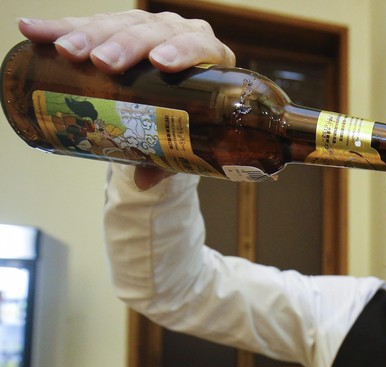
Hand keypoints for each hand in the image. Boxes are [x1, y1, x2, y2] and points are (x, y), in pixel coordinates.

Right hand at [18, 9, 234, 188]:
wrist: (177, 101)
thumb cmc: (190, 117)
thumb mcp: (185, 136)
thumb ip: (171, 159)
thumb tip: (145, 182)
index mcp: (208, 55)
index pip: (198, 46)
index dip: (180, 51)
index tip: (159, 63)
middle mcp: (179, 32)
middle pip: (152, 32)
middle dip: (124, 45)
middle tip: (102, 61)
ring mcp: (147, 26)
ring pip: (118, 24)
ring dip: (89, 35)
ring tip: (66, 49)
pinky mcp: (117, 26)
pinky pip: (88, 24)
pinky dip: (60, 28)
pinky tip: (34, 30)